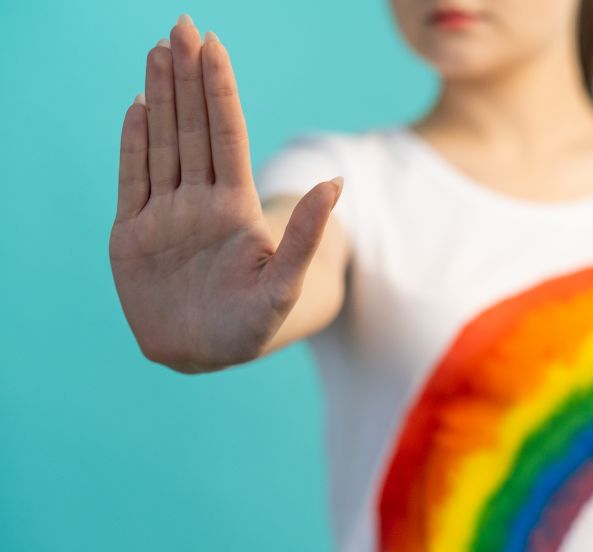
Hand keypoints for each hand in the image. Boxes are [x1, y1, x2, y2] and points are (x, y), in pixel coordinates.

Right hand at [110, 14, 342, 372]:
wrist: (205, 354)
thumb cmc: (253, 324)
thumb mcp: (284, 283)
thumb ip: (305, 235)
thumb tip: (336, 181)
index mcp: (235, 209)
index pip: (227, 137)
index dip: (219, 92)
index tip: (213, 47)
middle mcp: (201, 202)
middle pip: (194, 129)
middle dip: (187, 79)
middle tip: (181, 27)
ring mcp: (166, 214)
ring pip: (164, 144)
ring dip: (160, 99)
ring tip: (159, 53)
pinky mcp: (134, 234)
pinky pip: (133, 179)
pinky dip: (133, 145)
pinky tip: (136, 107)